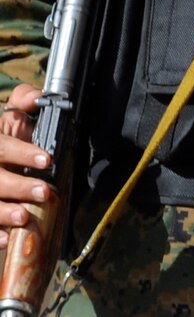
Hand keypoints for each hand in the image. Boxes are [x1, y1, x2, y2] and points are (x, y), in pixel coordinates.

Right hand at [0, 83, 51, 243]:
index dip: (22, 153)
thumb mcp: (10, 116)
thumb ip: (24, 101)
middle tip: (45, 192)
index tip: (46, 159)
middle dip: (18, 186)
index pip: (1, 147)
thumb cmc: (4, 139)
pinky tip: (7, 239)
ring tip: (24, 216)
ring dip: (2, 213)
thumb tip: (39, 97)